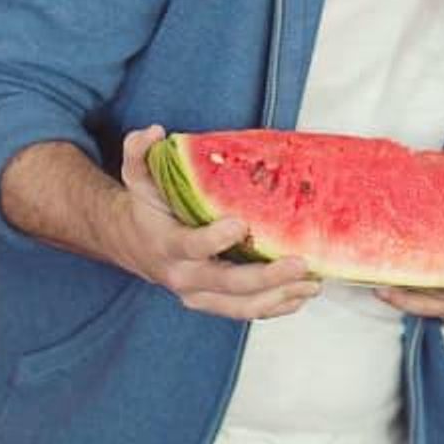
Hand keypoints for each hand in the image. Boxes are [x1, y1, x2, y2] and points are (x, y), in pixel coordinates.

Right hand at [116, 127, 322, 320]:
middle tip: (299, 263)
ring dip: (279, 296)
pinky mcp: (213, 302)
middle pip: (227, 284)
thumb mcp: (137, 177)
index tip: (240, 224)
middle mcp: (183, 276)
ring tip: (310, 284)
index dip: (214, 240)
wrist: (133, 245)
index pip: (191, 247)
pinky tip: (299, 296)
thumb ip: (140, 152)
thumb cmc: (145, 210)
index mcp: (166, 245)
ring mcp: (199, 294)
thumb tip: (154, 132)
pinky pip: (246, 311)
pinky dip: (275, 307)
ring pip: (241, 306)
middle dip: (266, 277)